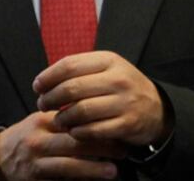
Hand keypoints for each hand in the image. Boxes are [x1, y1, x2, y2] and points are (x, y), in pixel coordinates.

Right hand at [0, 111, 122, 179]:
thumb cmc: (27, 136)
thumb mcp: (40, 120)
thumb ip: (63, 117)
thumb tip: (97, 113)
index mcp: (42, 122)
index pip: (72, 120)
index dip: (95, 123)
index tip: (115, 126)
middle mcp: (38, 141)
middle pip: (74, 143)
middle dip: (101, 147)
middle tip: (123, 150)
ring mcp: (36, 164)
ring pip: (68, 166)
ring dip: (93, 169)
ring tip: (113, 171)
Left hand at [33, 51, 171, 147]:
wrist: (156, 108)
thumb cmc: (121, 87)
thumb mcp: (106, 69)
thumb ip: (79, 70)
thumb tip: (44, 80)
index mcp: (109, 60)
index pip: (69, 65)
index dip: (48, 77)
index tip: (37, 86)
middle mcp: (118, 79)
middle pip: (72, 88)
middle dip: (51, 98)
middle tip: (43, 105)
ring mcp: (124, 102)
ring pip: (80, 111)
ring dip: (62, 118)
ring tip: (59, 120)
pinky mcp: (127, 124)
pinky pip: (92, 131)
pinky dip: (78, 132)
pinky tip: (74, 131)